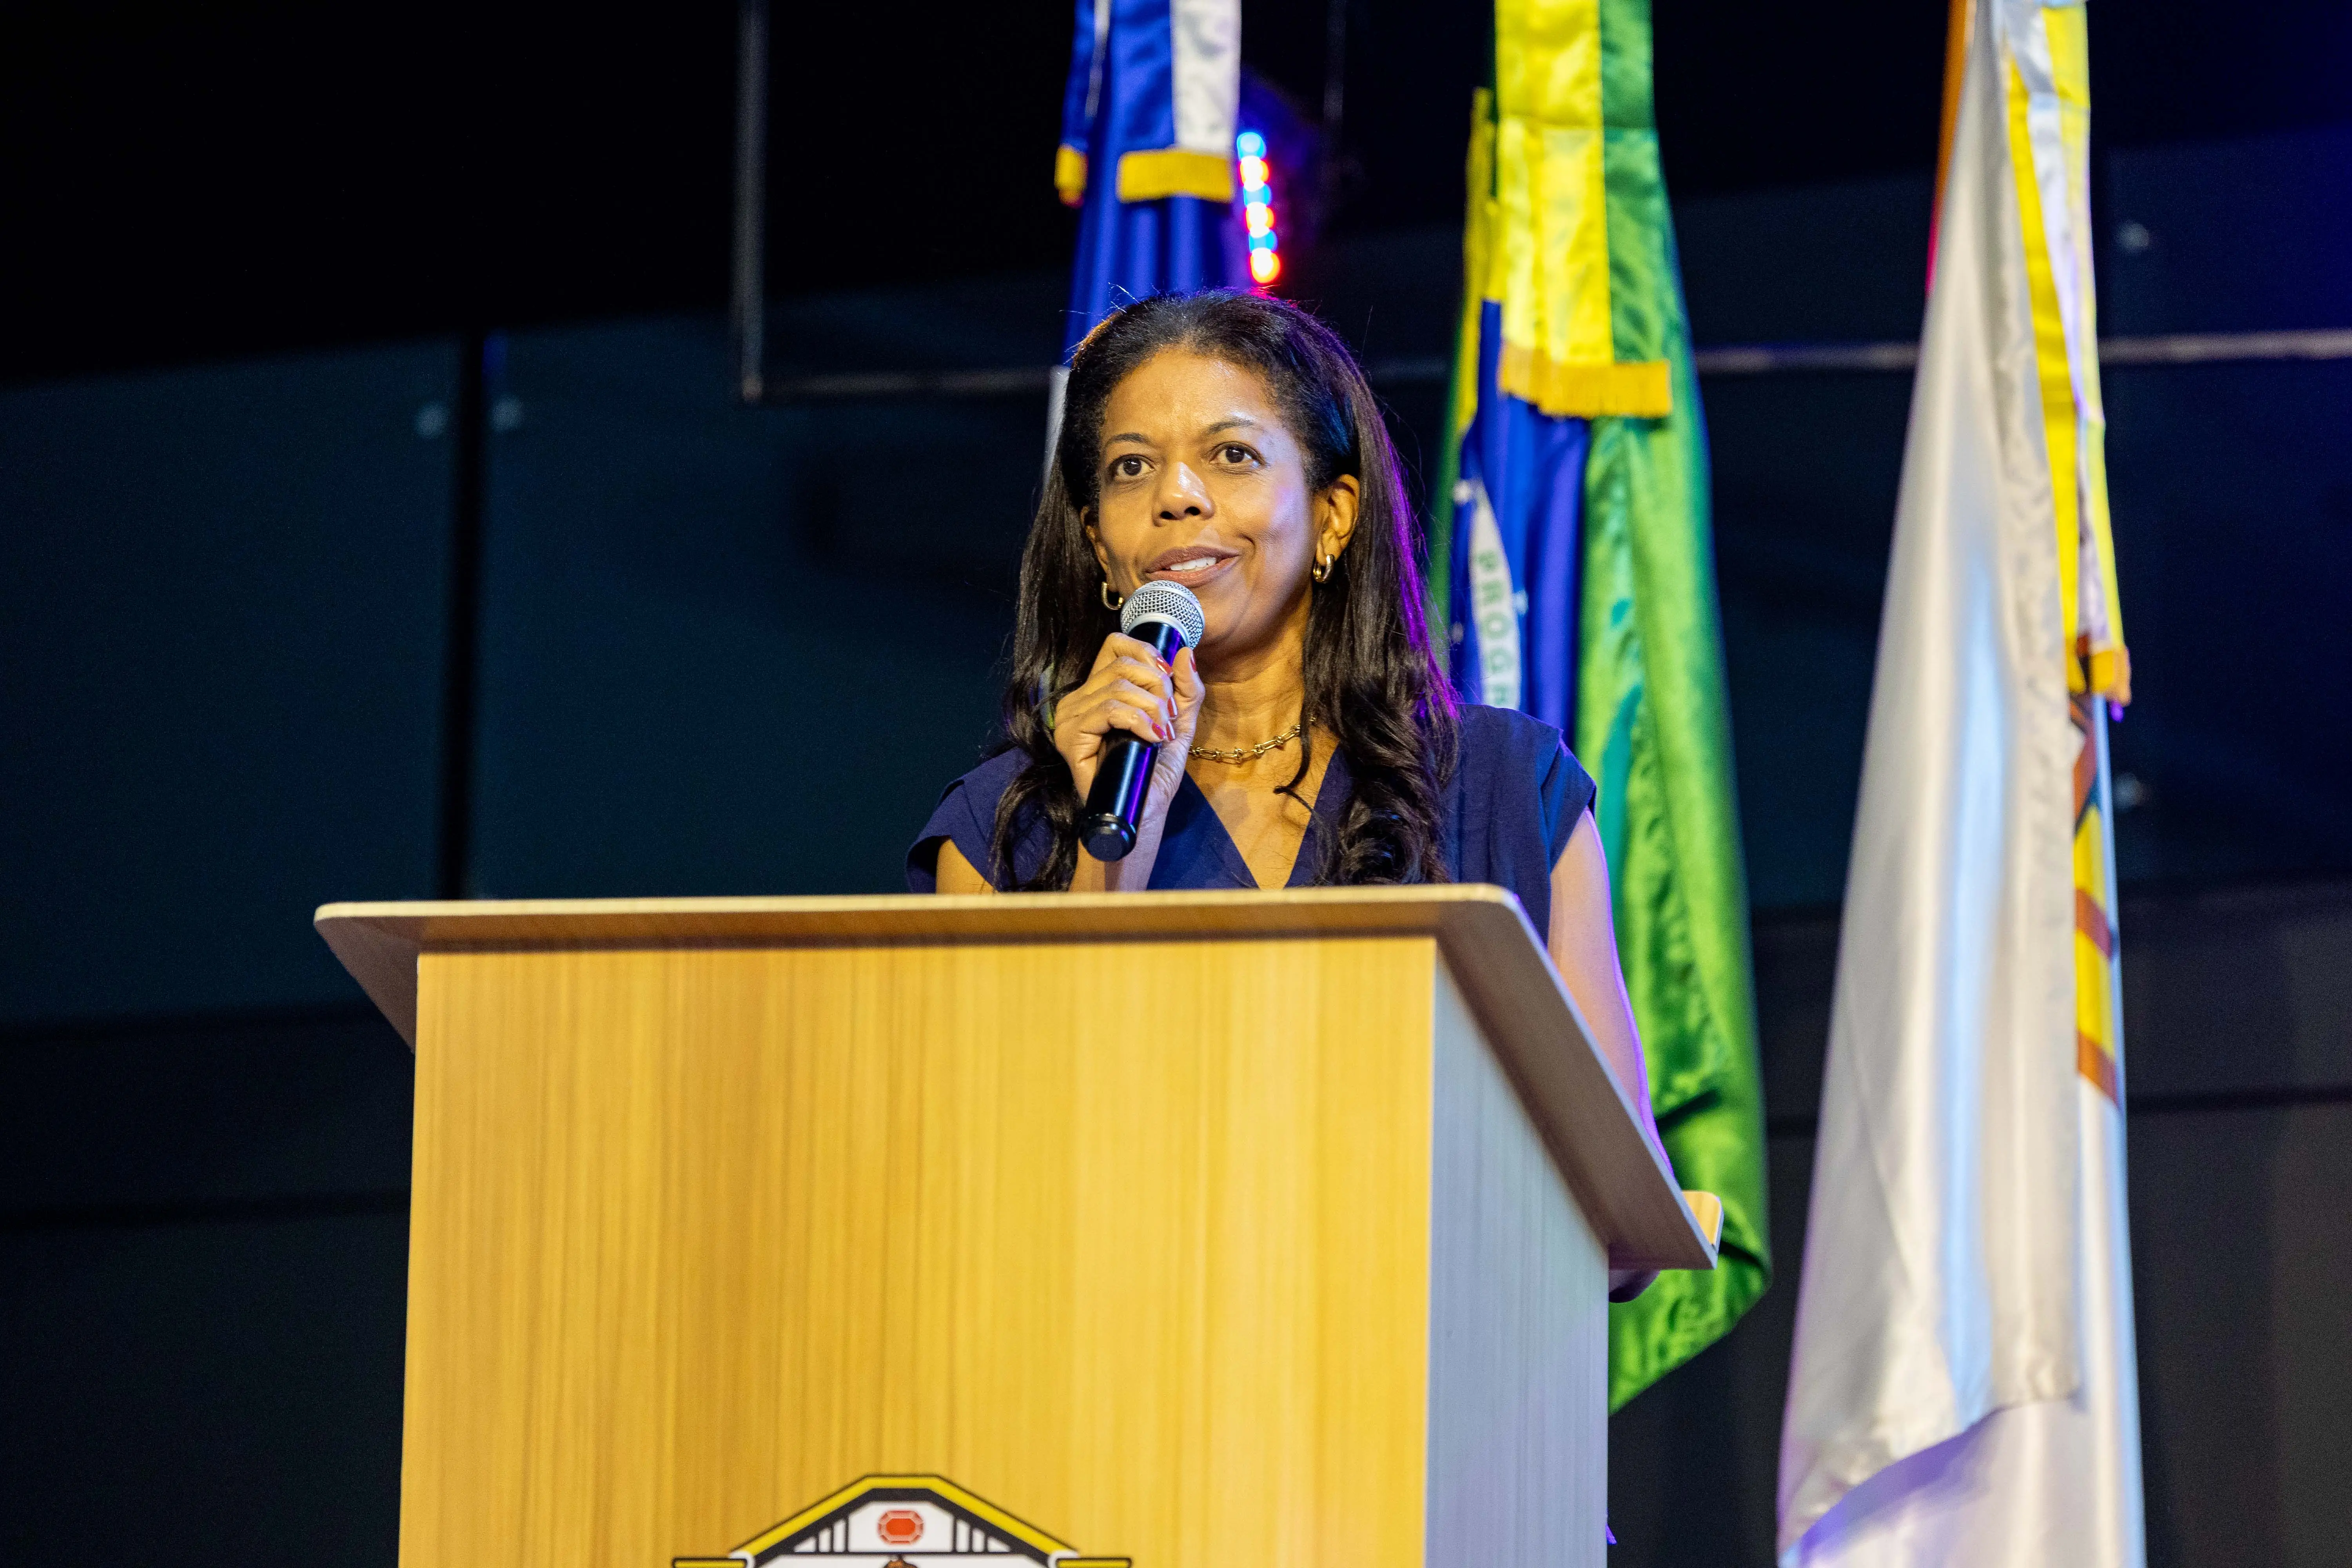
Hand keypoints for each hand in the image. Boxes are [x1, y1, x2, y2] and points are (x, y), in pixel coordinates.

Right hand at [1052, 636, 1204, 843]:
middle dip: (1158, 688)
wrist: (1142, 814)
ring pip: (1118, 686)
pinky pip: (1109, 710)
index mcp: (1098, 690)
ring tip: (1162, 733)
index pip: (1115, 644)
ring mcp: (1070, 718)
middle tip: (1168, 718)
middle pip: (1123, 663)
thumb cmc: (1153, 773)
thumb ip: (1185, 688)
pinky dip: (1139, 720)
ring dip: (1152, 708)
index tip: (1168, 683)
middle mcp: (1078, 699)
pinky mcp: (1071, 738)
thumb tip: (1185, 651)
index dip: (1147, 654)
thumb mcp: (1178, 724)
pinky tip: (1151, 738)